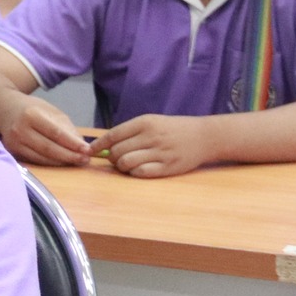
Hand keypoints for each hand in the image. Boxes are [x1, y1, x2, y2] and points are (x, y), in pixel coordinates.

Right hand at [1, 96, 90, 166]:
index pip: (55, 133)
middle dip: (69, 156)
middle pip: (48, 148)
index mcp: (31, 115)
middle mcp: (20, 130)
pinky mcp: (13, 151)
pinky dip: (50, 162)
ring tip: (77, 162)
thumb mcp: (51, 111)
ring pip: (42, 157)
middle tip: (85, 160)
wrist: (4, 110)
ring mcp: (14, 142)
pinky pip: (35, 160)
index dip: (72, 143)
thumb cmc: (31, 108)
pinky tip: (61, 162)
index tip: (87, 150)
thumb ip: (66, 127)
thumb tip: (81, 145)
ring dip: (61, 162)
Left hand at [92, 113, 214, 177]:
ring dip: (122, 166)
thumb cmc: (173, 129)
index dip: (99, 145)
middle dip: (112, 157)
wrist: (204, 137)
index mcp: (145, 123)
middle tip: (116, 158)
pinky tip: (139, 169)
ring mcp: (160, 153)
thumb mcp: (152, 122)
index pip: (114, 135)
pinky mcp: (168, 167)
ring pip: (126, 163)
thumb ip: (130, 131)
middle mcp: (151, 137)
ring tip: (127, 164)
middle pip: (118, 151)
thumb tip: (106, 144)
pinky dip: (135, 173)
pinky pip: (141, 173)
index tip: (91, 150)